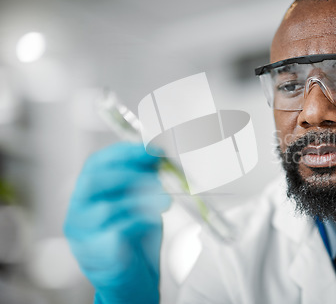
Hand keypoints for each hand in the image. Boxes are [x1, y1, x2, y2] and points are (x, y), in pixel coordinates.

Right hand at [64, 142, 170, 303]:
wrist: (134, 278)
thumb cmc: (135, 237)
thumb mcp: (140, 201)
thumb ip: (144, 180)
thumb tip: (159, 155)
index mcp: (87, 194)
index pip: (96, 163)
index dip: (123, 152)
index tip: (150, 150)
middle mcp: (77, 211)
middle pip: (94, 181)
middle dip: (130, 172)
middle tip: (157, 175)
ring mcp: (82, 235)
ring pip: (106, 207)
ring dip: (141, 199)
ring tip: (165, 201)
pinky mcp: (95, 255)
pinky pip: (116, 232)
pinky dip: (140, 221)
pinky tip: (155, 220)